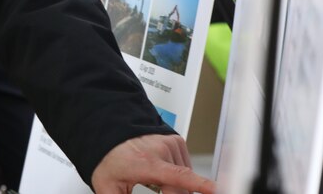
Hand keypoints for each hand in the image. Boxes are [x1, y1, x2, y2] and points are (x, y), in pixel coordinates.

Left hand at [91, 133, 215, 193]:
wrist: (110, 133)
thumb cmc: (110, 158)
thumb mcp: (108, 187)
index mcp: (148, 163)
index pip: (178, 176)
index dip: (199, 184)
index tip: (214, 189)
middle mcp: (162, 150)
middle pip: (182, 188)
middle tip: (155, 190)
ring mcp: (171, 144)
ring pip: (186, 179)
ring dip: (176, 188)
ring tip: (154, 183)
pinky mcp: (177, 141)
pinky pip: (185, 166)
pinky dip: (178, 176)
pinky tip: (162, 174)